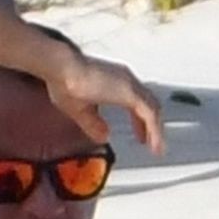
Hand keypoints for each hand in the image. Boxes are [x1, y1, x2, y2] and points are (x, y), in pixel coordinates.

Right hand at [46, 48, 164, 154]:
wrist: (61, 70)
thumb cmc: (64, 82)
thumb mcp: (80, 111)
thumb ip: (93, 125)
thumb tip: (103, 136)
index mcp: (114, 82)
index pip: (137, 101)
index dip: (141, 120)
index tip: (141, 133)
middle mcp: (125, 80)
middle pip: (149, 104)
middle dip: (152, 125)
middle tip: (154, 142)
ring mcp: (129, 85)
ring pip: (153, 109)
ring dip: (156, 130)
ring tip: (157, 148)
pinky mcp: (130, 92)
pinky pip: (150, 114)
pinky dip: (154, 131)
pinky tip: (154, 144)